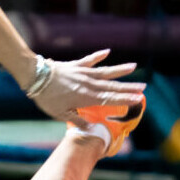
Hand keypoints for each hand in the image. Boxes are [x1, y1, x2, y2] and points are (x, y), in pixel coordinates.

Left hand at [25, 49, 145, 123]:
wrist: (36, 78)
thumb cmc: (47, 98)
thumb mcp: (61, 114)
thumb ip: (78, 120)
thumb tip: (92, 128)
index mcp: (86, 98)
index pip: (110, 99)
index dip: (125, 99)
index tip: (139, 99)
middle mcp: (89, 84)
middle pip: (112, 86)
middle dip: (128, 87)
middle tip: (143, 87)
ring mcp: (83, 73)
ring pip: (105, 72)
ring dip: (120, 70)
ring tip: (134, 67)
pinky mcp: (76, 65)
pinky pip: (90, 60)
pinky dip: (98, 55)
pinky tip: (107, 51)